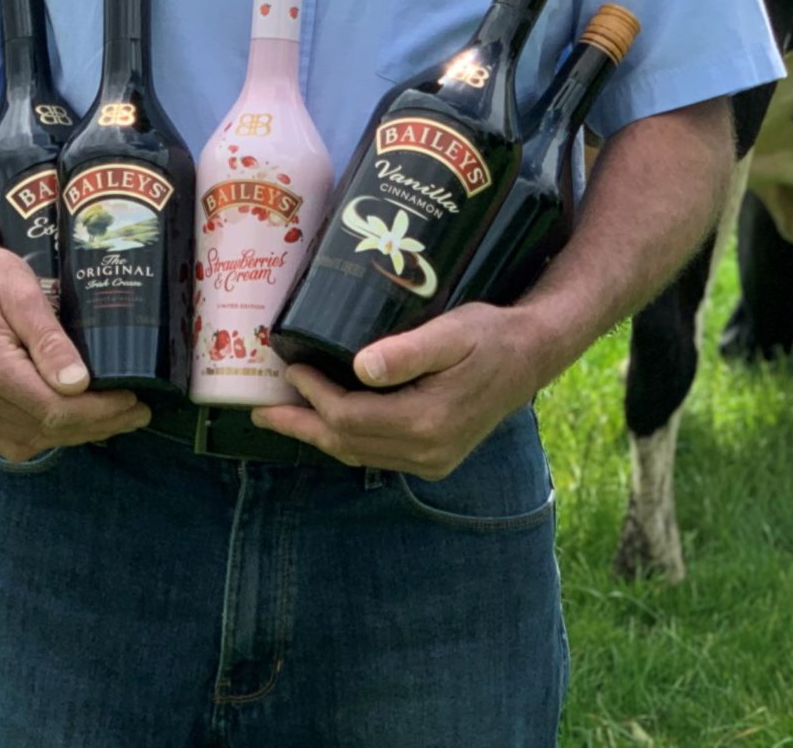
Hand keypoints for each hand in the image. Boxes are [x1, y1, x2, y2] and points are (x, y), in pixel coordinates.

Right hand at [0, 232, 149, 462]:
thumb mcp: (19, 290)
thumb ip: (48, 338)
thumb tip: (79, 384)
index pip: (54, 410)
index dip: (100, 412)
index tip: (134, 400)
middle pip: (47, 430)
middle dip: (99, 425)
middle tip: (140, 412)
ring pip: (32, 441)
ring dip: (77, 433)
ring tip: (117, 417)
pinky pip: (13, 438)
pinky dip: (48, 434)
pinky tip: (76, 419)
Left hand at [250, 304, 549, 478]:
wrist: (531, 356)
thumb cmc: (489, 335)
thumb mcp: (451, 332)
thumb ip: (408, 350)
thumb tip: (361, 367)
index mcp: (426, 421)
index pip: (351, 416)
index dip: (314, 396)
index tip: (290, 368)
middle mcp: (427, 451)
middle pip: (348, 443)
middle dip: (302, 426)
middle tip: (261, 413)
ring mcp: (432, 460)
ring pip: (360, 453)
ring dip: (320, 436)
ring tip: (284, 419)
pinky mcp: (436, 458)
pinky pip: (378, 455)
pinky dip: (348, 439)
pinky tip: (329, 423)